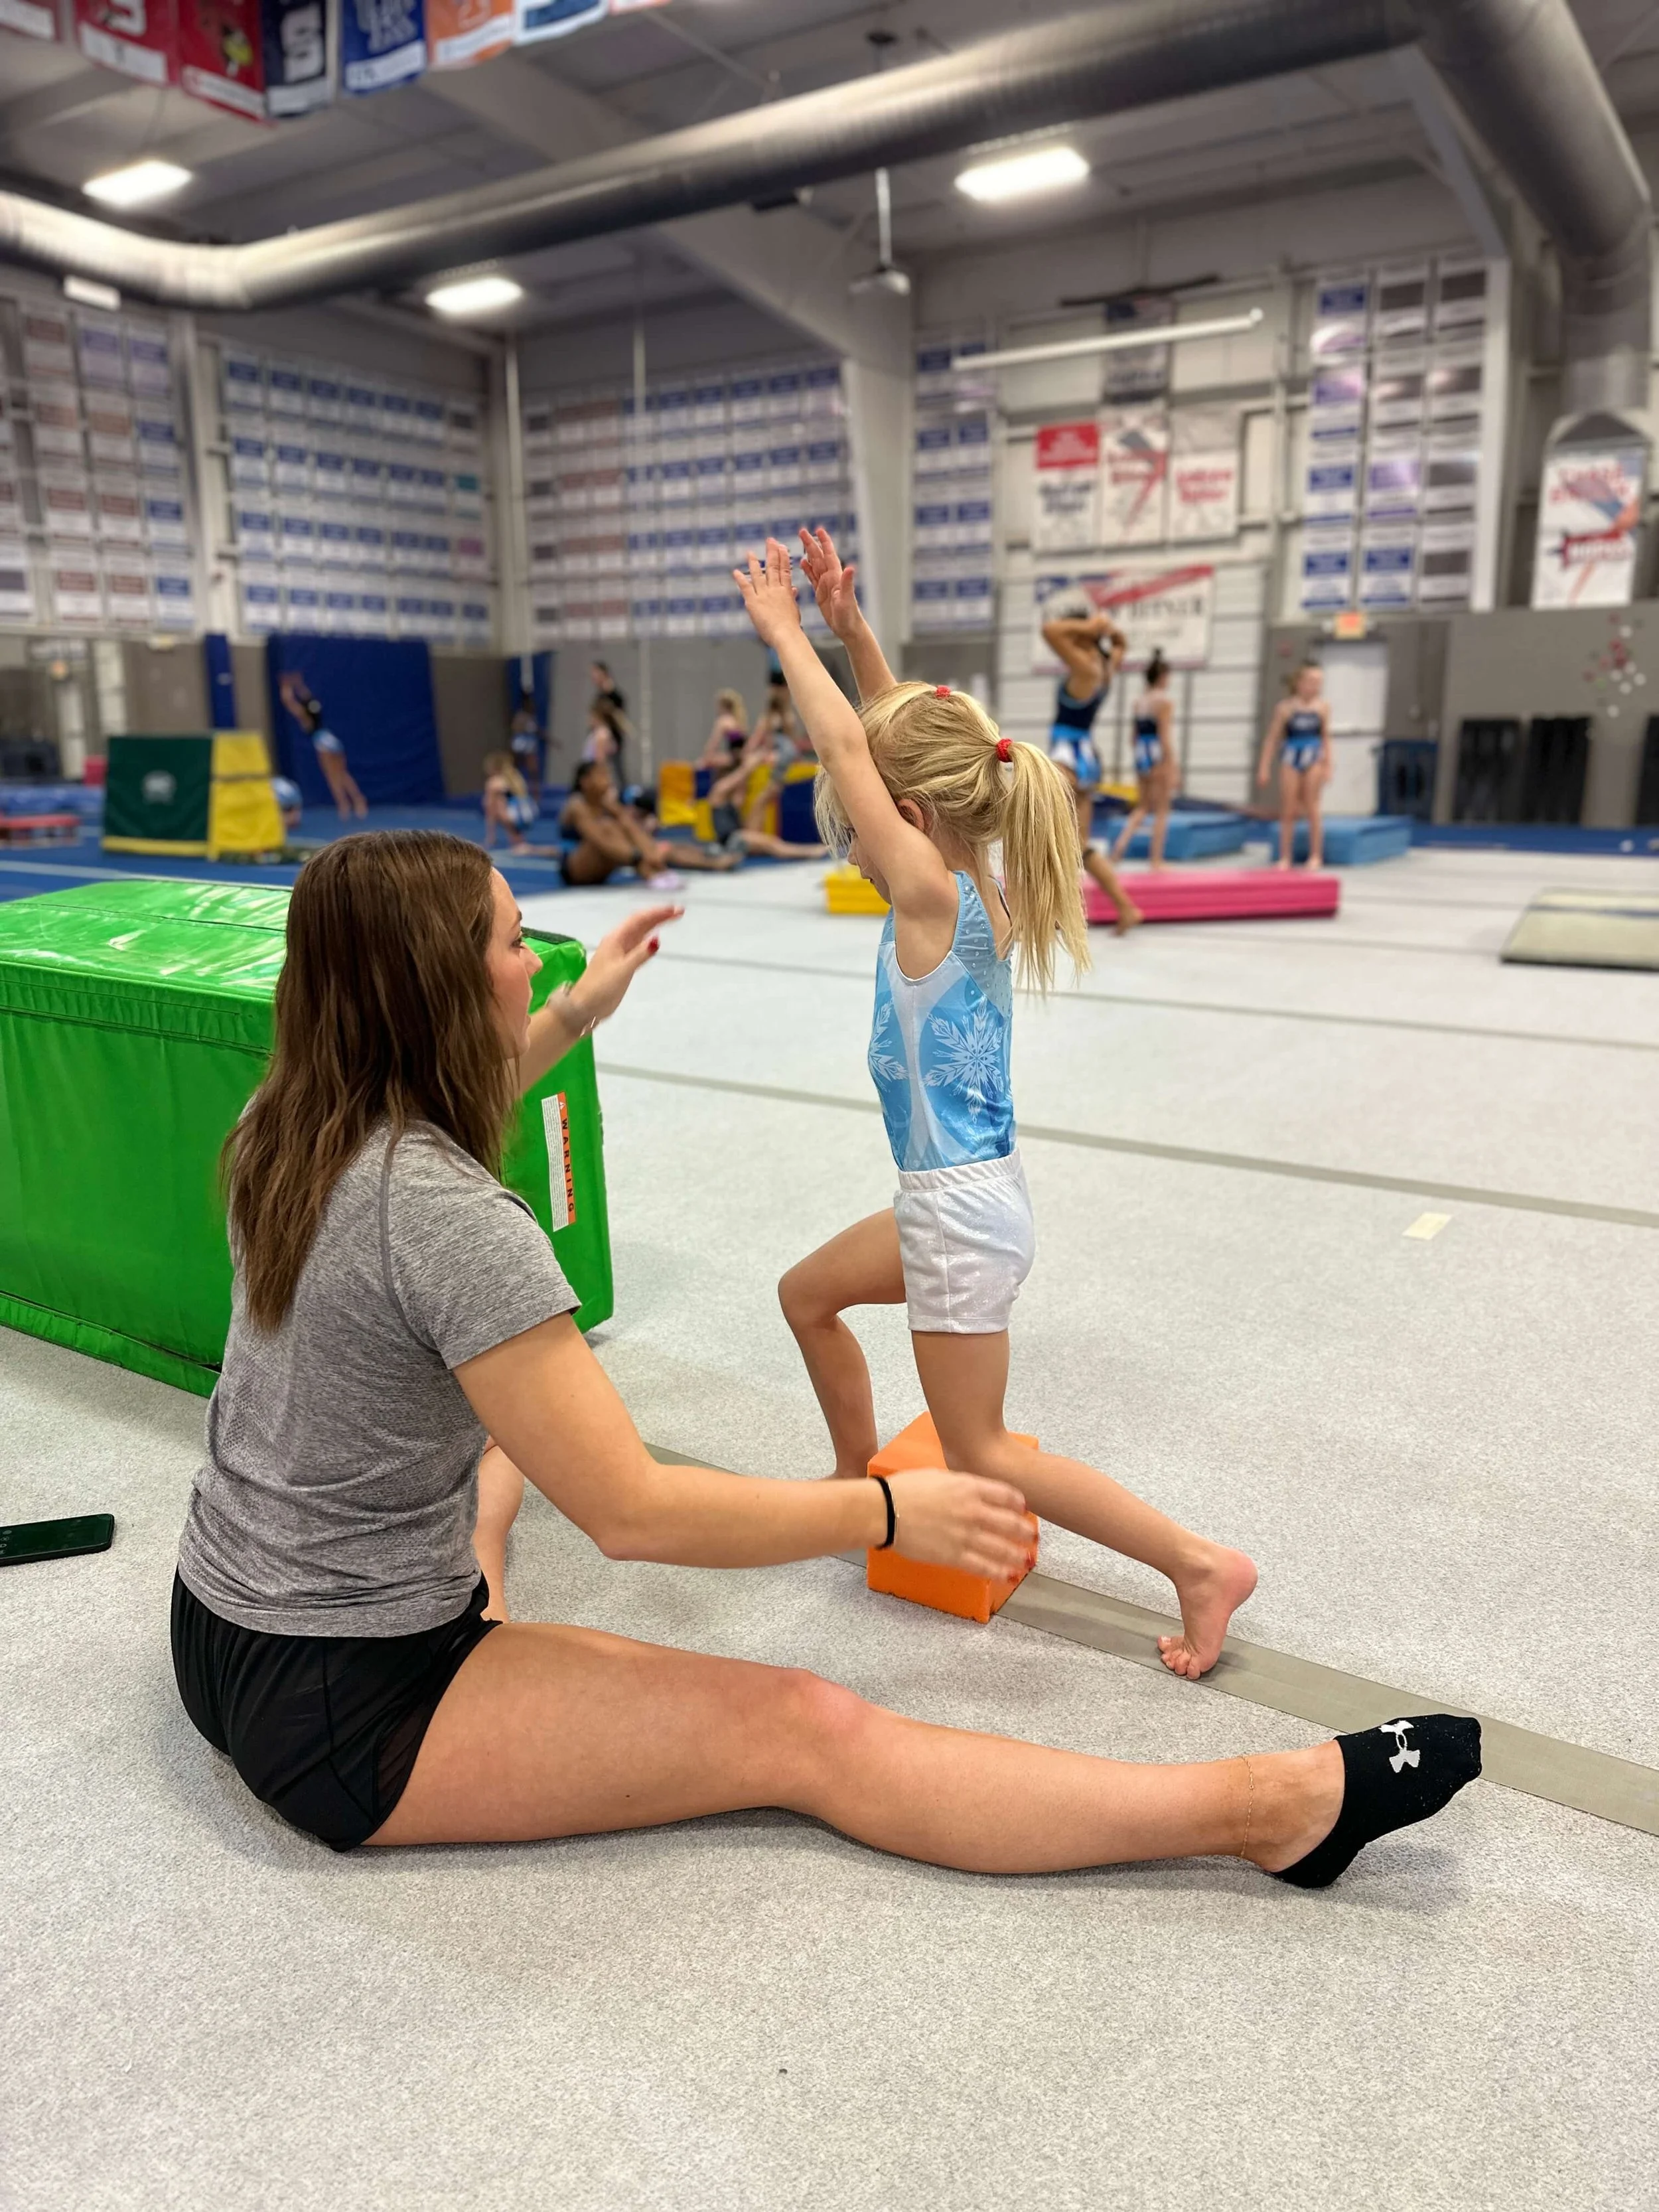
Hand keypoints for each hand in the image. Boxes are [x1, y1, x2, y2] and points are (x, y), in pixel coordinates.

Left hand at [567, 904, 680, 1027]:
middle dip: (659, 916)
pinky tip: (655, 940)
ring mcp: (620, 952)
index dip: (657, 913)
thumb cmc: (601, 987)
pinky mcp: (622, 963)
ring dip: (655, 925)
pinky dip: (648, 939)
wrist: (585, 1006)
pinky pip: (638, 945)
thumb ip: (640, 955)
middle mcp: (618, 941)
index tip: (675, 910)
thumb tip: (657, 939)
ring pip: (640, 933)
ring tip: (672, 919)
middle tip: (679, 912)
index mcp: (615, 938)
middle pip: (641, 923)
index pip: (639, 919)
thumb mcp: (623, 970)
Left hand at [732, 538, 804, 648]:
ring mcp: (763, 594)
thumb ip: (792, 598)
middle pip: (773, 567)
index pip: (785, 571)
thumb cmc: (791, 627)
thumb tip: (794, 589)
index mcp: (786, 592)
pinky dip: (740, 579)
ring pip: (758, 574)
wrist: (785, 635)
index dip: (783, 557)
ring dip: (753, 562)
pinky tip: (735, 571)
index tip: (782, 547)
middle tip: (770, 540)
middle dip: (771, 552)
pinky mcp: (753, 602)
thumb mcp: (794, 610)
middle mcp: (775, 589)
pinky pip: (746, 587)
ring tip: (750, 552)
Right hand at [799, 525, 860, 638]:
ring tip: (800, 542)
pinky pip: (812, 578)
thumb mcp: (847, 599)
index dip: (824, 542)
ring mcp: (825, 585)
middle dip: (811, 544)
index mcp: (836, 577)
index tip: (818, 530)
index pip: (829, 555)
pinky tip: (802, 563)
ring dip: (808, 553)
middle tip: (802, 531)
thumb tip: (851, 568)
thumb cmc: (849, 616)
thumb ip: (848, 583)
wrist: (848, 628)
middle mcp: (831, 578)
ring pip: (815, 565)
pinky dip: (807, 569)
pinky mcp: (821, 593)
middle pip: (819, 557)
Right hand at [881, 1468, 1036, 1581]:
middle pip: (1010, 1523)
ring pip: (1001, 1548)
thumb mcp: (938, 1476)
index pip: (1006, 1495)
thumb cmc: (905, 1489)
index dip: (1019, 1504)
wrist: (885, 1510)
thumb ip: (961, 1484)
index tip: (1023, 1509)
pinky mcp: (953, 1555)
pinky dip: (998, 1572)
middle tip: (1032, 1537)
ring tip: (1027, 1560)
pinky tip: (1007, 1575)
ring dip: (1017, 1555)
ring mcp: (965, 1535)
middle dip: (1025, 1532)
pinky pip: (982, 1566)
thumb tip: (973, 1490)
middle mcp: (973, 1510)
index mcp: (969, 1487)